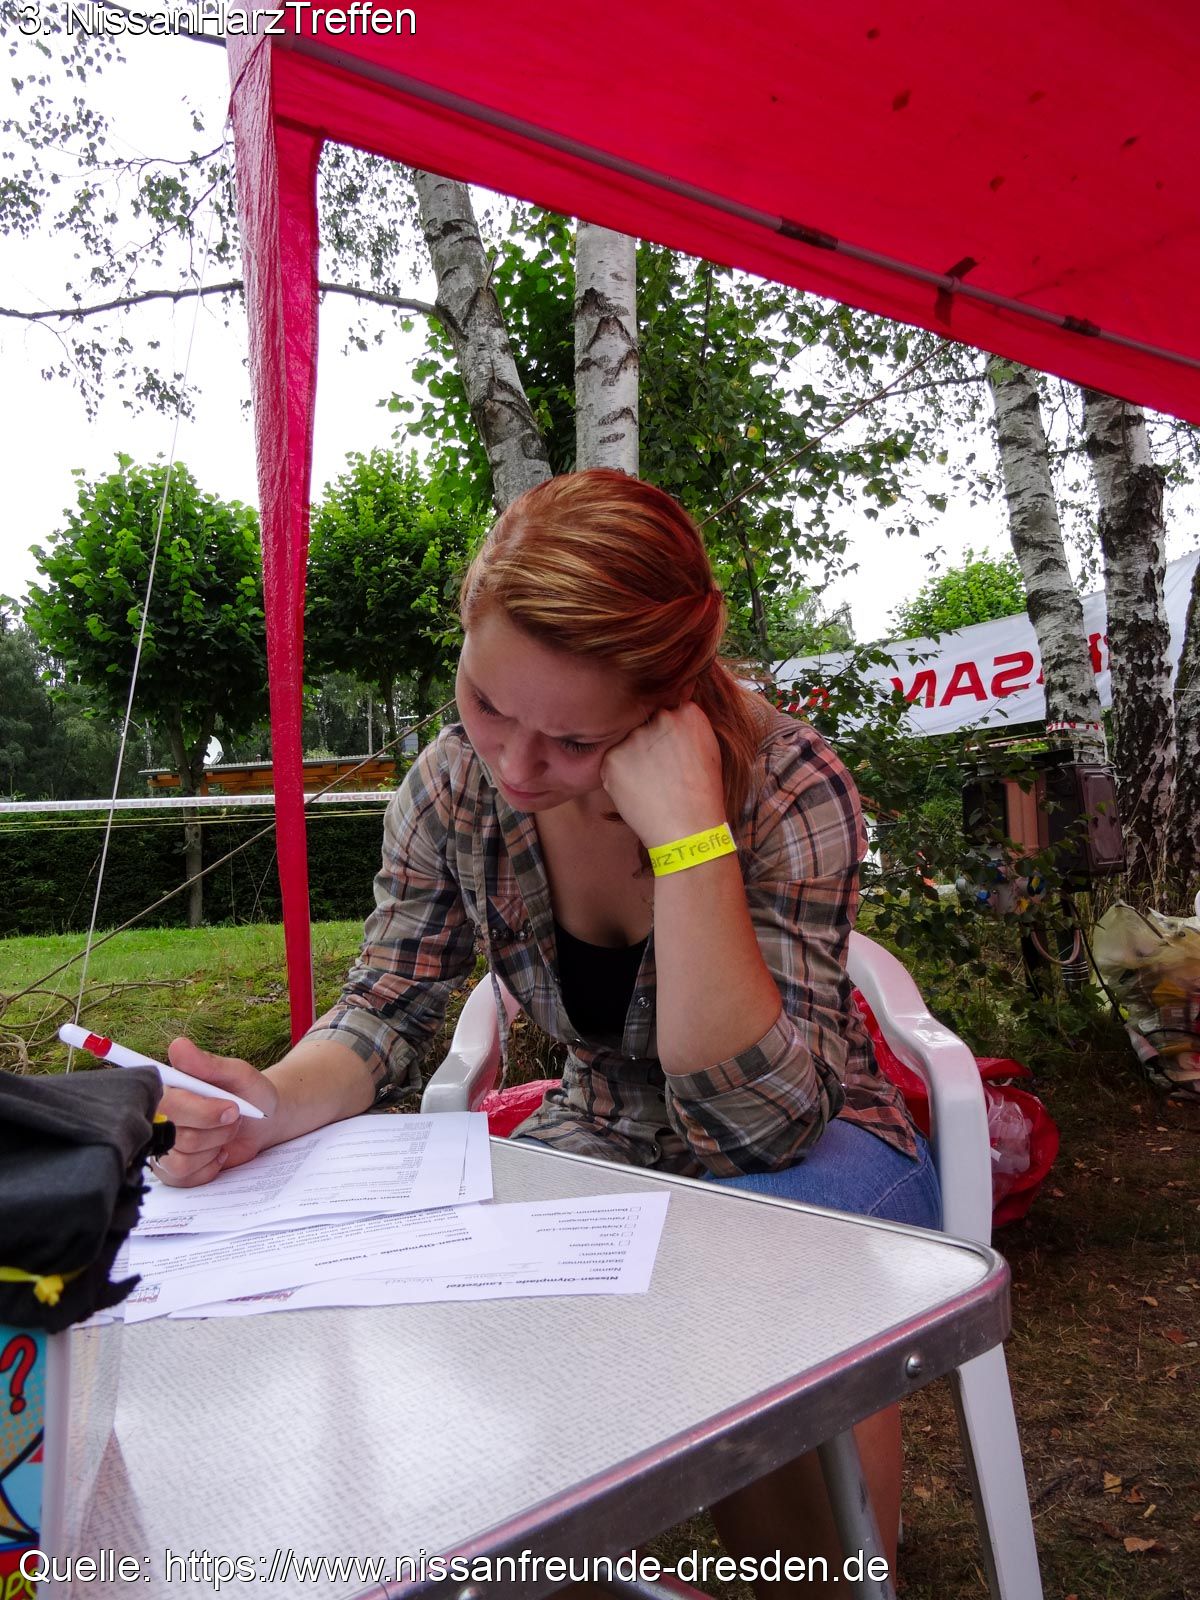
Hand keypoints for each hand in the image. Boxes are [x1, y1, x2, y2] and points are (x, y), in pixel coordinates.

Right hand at [150, 1038, 276, 1187]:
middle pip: (178, 1135)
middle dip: (217, 1129)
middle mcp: (158, 1116)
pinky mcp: (169, 1170)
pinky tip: (218, 1153)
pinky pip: (184, 1178)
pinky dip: (209, 1167)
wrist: (263, 1122)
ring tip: (225, 1133)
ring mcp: (161, 1145)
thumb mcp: (238, 1073)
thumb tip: (178, 1045)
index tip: (232, 1107)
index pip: (167, 1104)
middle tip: (234, 1117)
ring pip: (181, 1160)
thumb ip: (208, 1063)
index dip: (201, 1111)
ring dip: (214, 1147)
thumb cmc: (249, 1093)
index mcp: (168, 1088)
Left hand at [599, 702, 725, 846]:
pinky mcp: (613, 757)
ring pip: (627, 741)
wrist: (687, 830)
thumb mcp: (708, 750)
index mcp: (688, 713)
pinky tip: (638, 791)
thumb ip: (686, 727)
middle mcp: (661, 718)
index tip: (671, 751)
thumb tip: (667, 715)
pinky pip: (612, 761)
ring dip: (632, 757)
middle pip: (645, 722)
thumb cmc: (702, 795)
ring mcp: (635, 737)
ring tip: (650, 784)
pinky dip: (619, 775)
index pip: (668, 709)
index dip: (667, 733)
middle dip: (648, 741)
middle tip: (659, 770)